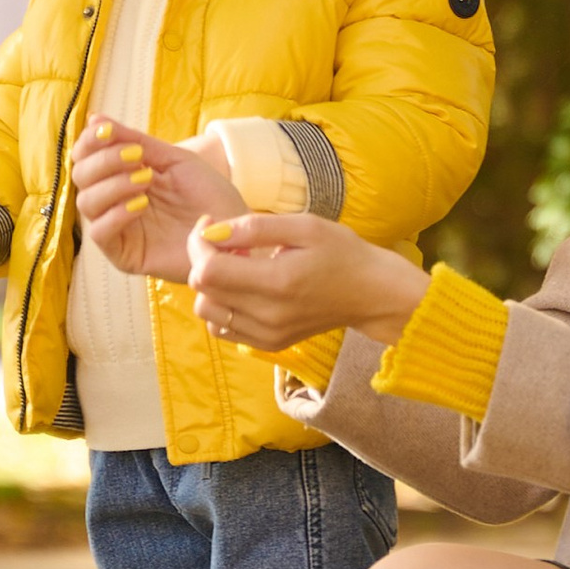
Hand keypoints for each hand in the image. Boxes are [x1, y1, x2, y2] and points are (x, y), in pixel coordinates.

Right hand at [69, 116, 244, 284]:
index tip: (106, 130)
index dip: (90, 141)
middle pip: (81, 176)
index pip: (86, 157)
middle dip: (104, 161)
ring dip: (112, 185)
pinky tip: (141, 205)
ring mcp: (119, 229)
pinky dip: (115, 214)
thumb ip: (135, 141)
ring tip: (145, 180)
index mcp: (122, 176)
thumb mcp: (174, 160)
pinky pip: (100, 234)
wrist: (235, 232)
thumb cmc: (210, 196)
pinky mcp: (125, 255)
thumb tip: (94, 118)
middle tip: (136, 158)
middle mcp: (114, 201)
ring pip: (86, 203)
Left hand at [188, 212, 429, 355]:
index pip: (207, 270)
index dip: (198, 243)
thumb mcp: (304, 226)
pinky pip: (222, 327)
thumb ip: (255, 228)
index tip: (211, 224)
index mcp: (277, 283)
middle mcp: (268, 316)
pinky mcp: (269, 344)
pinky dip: (221, 305)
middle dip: (202, 258)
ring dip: (211, 284)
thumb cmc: (342, 253)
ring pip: (206, 311)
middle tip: (228, 241)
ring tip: (237, 264)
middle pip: (202, 290)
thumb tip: (212, 231)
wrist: (372, 294)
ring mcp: (267, 335)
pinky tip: (243, 287)